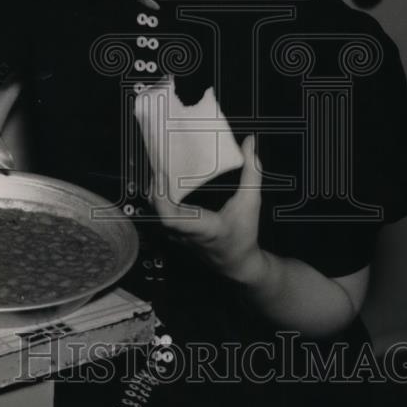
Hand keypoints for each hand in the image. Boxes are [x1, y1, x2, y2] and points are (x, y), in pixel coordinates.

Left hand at [150, 134, 265, 282]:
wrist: (237, 262)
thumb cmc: (243, 236)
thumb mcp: (251, 202)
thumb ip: (252, 172)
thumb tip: (250, 144)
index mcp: (201, 227)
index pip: (170, 217)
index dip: (161, 196)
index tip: (161, 174)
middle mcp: (183, 232)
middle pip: (156, 209)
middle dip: (155, 184)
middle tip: (160, 160)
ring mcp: (175, 234)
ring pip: (154, 211)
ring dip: (155, 189)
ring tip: (160, 166)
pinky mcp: (173, 232)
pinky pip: (159, 213)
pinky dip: (158, 196)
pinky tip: (163, 181)